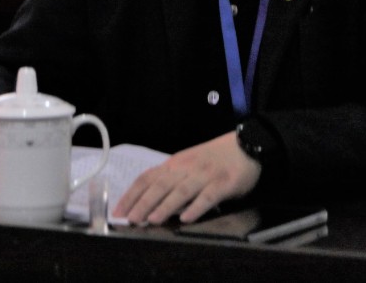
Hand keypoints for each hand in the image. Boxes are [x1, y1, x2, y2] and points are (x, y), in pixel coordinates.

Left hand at [114, 130, 262, 224]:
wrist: (246, 145)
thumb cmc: (214, 159)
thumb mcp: (188, 166)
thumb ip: (172, 181)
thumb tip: (150, 204)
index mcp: (175, 164)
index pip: (147, 178)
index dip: (131, 194)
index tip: (118, 210)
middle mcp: (186, 168)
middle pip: (160, 185)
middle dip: (143, 203)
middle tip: (130, 220)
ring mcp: (205, 175)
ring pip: (181, 191)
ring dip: (165, 205)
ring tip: (152, 219)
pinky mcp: (223, 183)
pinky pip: (207, 196)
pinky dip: (196, 207)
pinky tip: (186, 218)